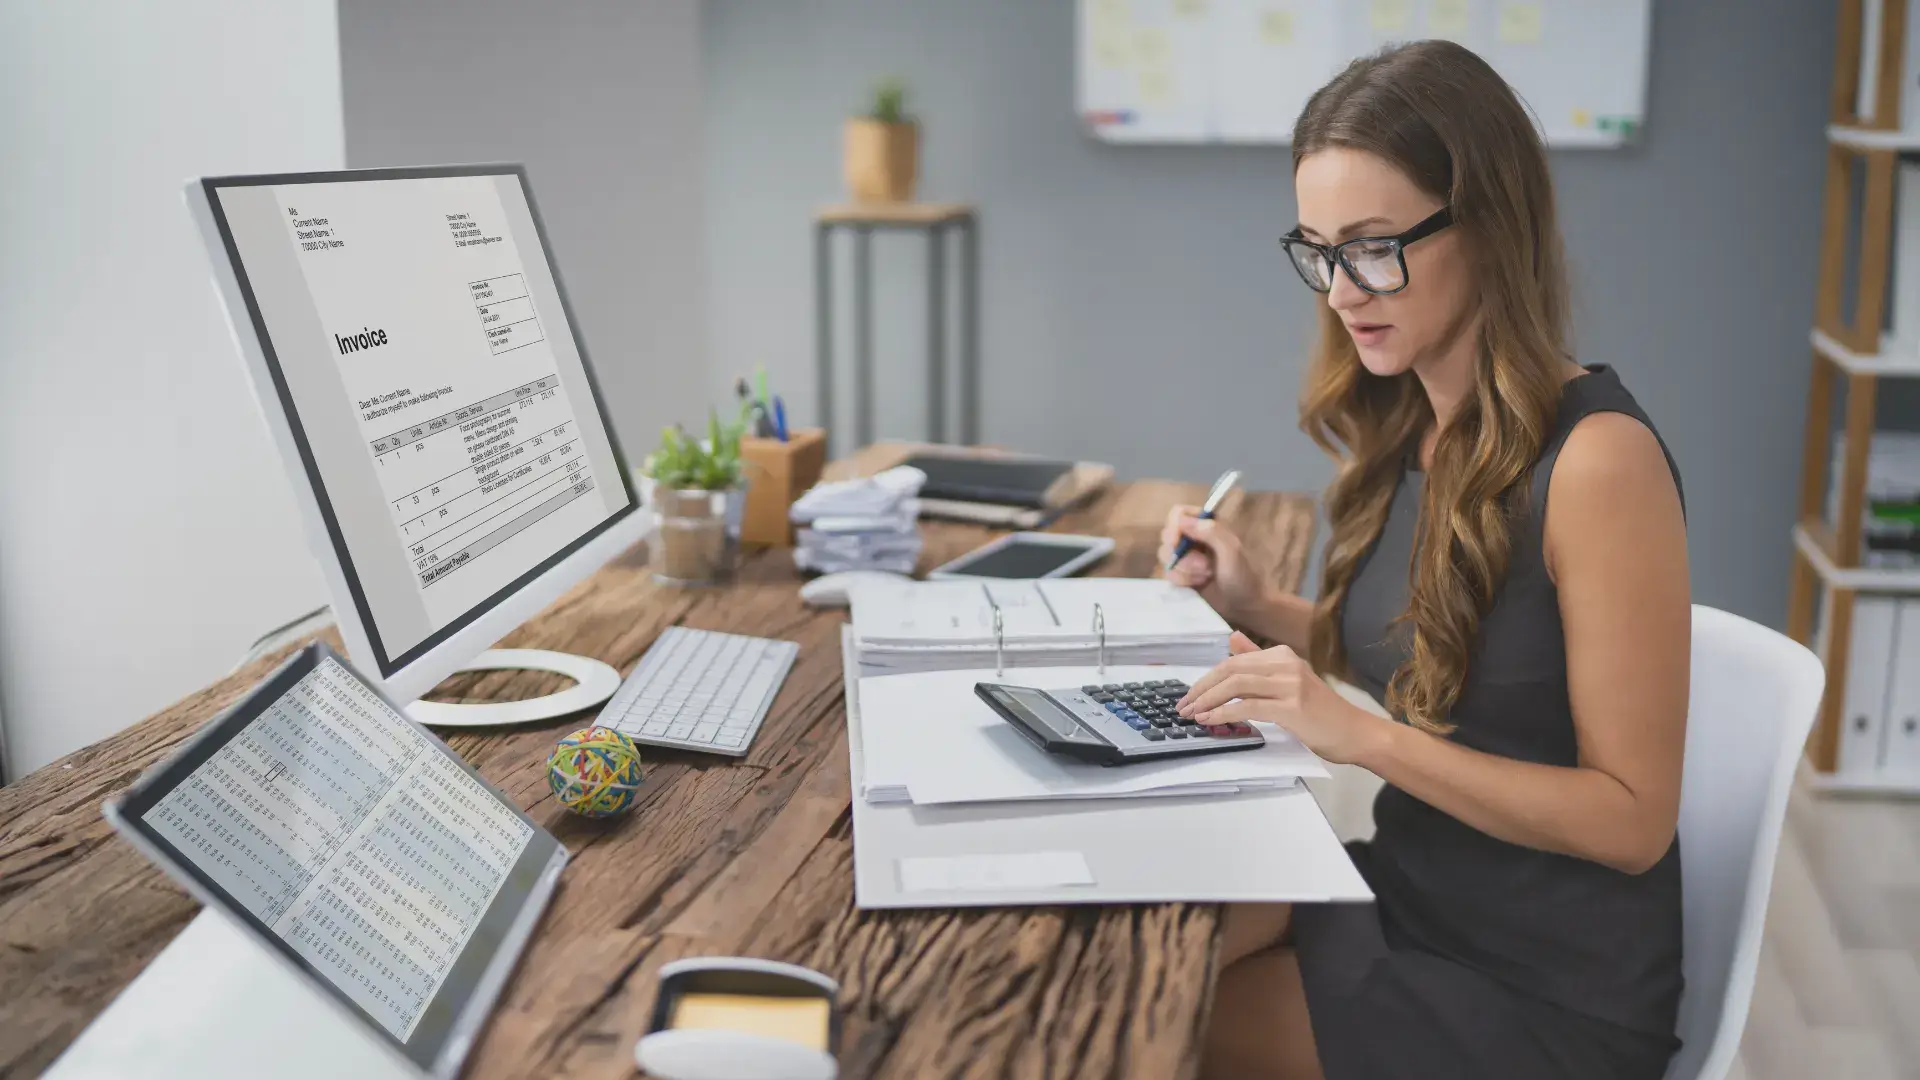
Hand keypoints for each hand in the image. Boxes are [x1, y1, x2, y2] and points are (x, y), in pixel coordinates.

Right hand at [1158, 504, 1266, 621]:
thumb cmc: (1244, 576)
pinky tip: (1198, 585)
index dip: (1174, 526)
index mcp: (1207, 525)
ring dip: (1184, 569)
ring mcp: (1186, 557)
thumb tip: (1182, 520)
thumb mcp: (1232, 551)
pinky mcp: (1182, 575)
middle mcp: (1194, 538)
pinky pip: (1168, 573)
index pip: (1179, 514)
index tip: (1176, 542)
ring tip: (1206, 577)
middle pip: (1168, 536)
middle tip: (1204, 567)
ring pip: (1166, 556)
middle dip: (1182, 555)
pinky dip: (1181, 580)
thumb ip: (1211, 532)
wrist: (1246, 606)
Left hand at [1176, 633, 1390, 765]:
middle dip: (1201, 688)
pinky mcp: (1292, 706)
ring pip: (1236, 685)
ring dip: (1208, 700)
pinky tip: (1210, 720)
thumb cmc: (1321, 712)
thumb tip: (1232, 639)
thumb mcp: (1288, 680)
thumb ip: (1259, 661)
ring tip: (1192, 715)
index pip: (1233, 661)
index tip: (1189, 696)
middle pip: (1230, 669)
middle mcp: (1285, 664)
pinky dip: (1224, 712)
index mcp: (1282, 655)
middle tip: (1183, 707)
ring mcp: (1290, 684)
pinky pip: (1248, 706)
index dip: (1207, 679)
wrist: (1355, 733)